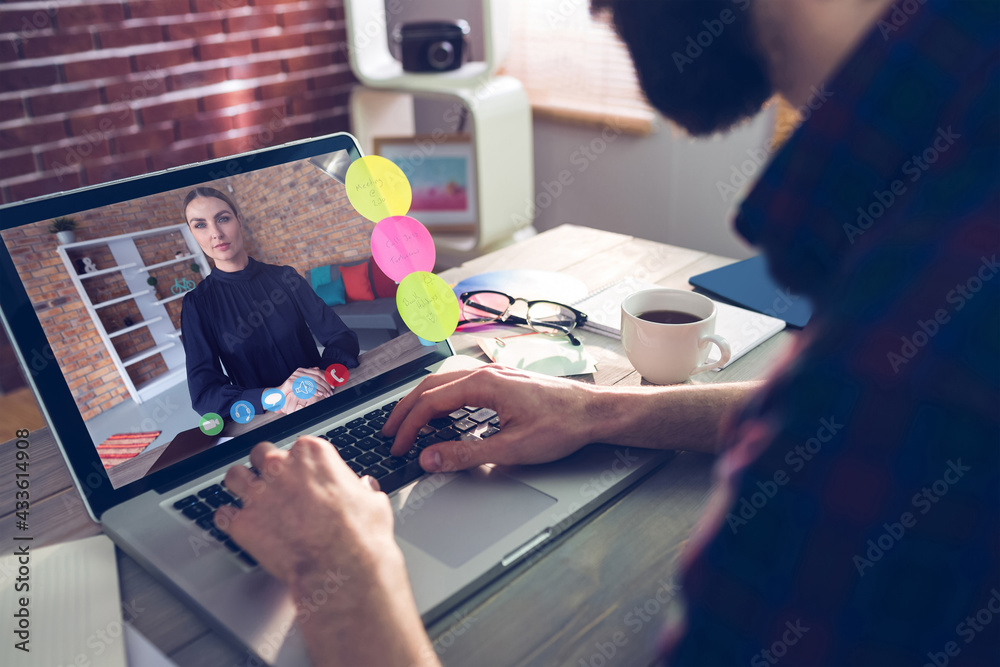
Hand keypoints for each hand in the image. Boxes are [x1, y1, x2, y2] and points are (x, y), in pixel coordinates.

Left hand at [216, 437, 436, 665]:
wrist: (341, 568)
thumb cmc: (360, 534)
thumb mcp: (372, 501)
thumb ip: (361, 489)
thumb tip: (363, 488)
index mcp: (313, 454)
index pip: (298, 446)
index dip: (299, 464)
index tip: (303, 475)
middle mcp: (281, 467)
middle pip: (261, 453)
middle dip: (266, 467)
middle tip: (274, 483)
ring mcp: (258, 494)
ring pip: (234, 476)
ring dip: (240, 486)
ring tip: (247, 497)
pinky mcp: (243, 523)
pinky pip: (222, 514)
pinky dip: (228, 520)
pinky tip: (235, 525)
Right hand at [277, 367, 333, 413]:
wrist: (277, 394)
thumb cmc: (290, 390)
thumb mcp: (302, 383)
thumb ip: (310, 377)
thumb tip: (318, 370)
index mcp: (303, 370)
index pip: (319, 372)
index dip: (327, 378)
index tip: (333, 385)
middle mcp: (299, 371)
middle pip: (317, 376)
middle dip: (326, 384)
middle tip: (331, 392)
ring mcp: (294, 376)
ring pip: (313, 380)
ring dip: (322, 388)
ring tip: (326, 394)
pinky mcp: (290, 383)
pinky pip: (305, 386)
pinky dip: (314, 390)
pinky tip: (319, 394)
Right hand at [383, 365, 602, 472]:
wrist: (594, 413)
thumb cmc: (563, 425)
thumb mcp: (512, 448)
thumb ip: (466, 454)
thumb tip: (431, 458)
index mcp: (483, 384)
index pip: (430, 403)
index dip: (408, 427)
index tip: (397, 447)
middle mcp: (486, 373)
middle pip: (430, 387)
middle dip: (405, 411)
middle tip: (389, 434)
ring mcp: (494, 375)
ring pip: (444, 383)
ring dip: (422, 403)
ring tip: (408, 424)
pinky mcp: (502, 383)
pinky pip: (460, 386)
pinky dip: (441, 400)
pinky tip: (441, 414)